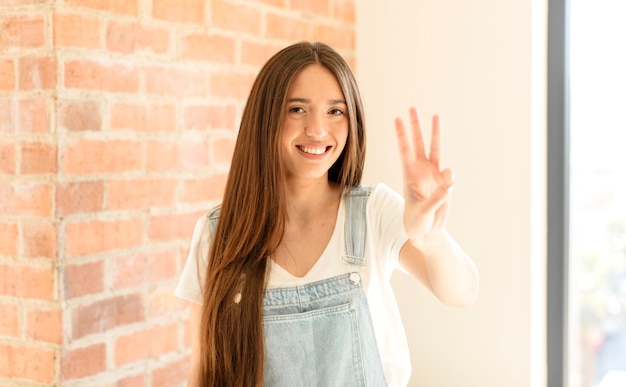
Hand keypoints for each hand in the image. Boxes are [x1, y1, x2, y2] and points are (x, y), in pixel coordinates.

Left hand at [395, 107, 453, 243]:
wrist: (426, 231)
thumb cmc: (417, 221)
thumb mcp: (423, 212)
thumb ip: (436, 198)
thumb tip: (450, 181)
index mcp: (409, 175)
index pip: (405, 150)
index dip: (401, 135)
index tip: (397, 119)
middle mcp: (421, 171)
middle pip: (418, 143)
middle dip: (416, 126)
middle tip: (412, 108)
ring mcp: (433, 175)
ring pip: (435, 149)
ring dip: (435, 133)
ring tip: (436, 115)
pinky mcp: (444, 183)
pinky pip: (450, 175)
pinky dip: (450, 179)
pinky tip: (448, 187)